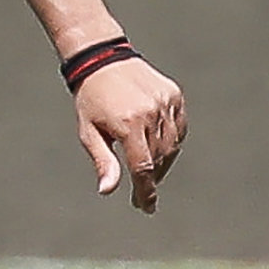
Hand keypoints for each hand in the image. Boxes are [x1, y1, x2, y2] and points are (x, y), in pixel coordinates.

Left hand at [74, 57, 184, 214]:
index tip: (146, 208)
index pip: (142, 167)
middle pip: (158, 159)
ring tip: (147, 171)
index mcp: (127, 124)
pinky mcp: (174, 96)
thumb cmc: (91, 101)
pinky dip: (171, 143)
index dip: (145, 191)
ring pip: (172, 146)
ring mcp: (166, 103)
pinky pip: (179, 129)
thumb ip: (103, 161)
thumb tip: (107, 191)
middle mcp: (150, 113)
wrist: (103, 60)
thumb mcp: (89, 132)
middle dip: (150, 179)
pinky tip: (158, 148)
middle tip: (142, 193)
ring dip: (162, 163)